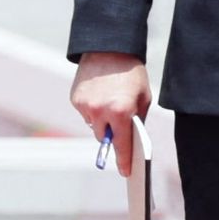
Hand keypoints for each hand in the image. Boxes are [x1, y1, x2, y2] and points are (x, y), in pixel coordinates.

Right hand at [73, 52, 150, 176]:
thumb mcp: (143, 97)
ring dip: (101, 120)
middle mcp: (100, 112)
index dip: (124, 161)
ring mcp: (85, 106)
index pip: (121, 146)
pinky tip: (99, 94)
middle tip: (118, 126)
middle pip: (104, 138)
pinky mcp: (75, 99)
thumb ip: (137, 120)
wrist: (109, 47)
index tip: (125, 172)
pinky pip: (86, 112)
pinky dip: (92, 108)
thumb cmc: (132, 73)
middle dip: (112, 134)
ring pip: (94, 125)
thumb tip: (130, 140)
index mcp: (121, 112)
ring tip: (109, 101)